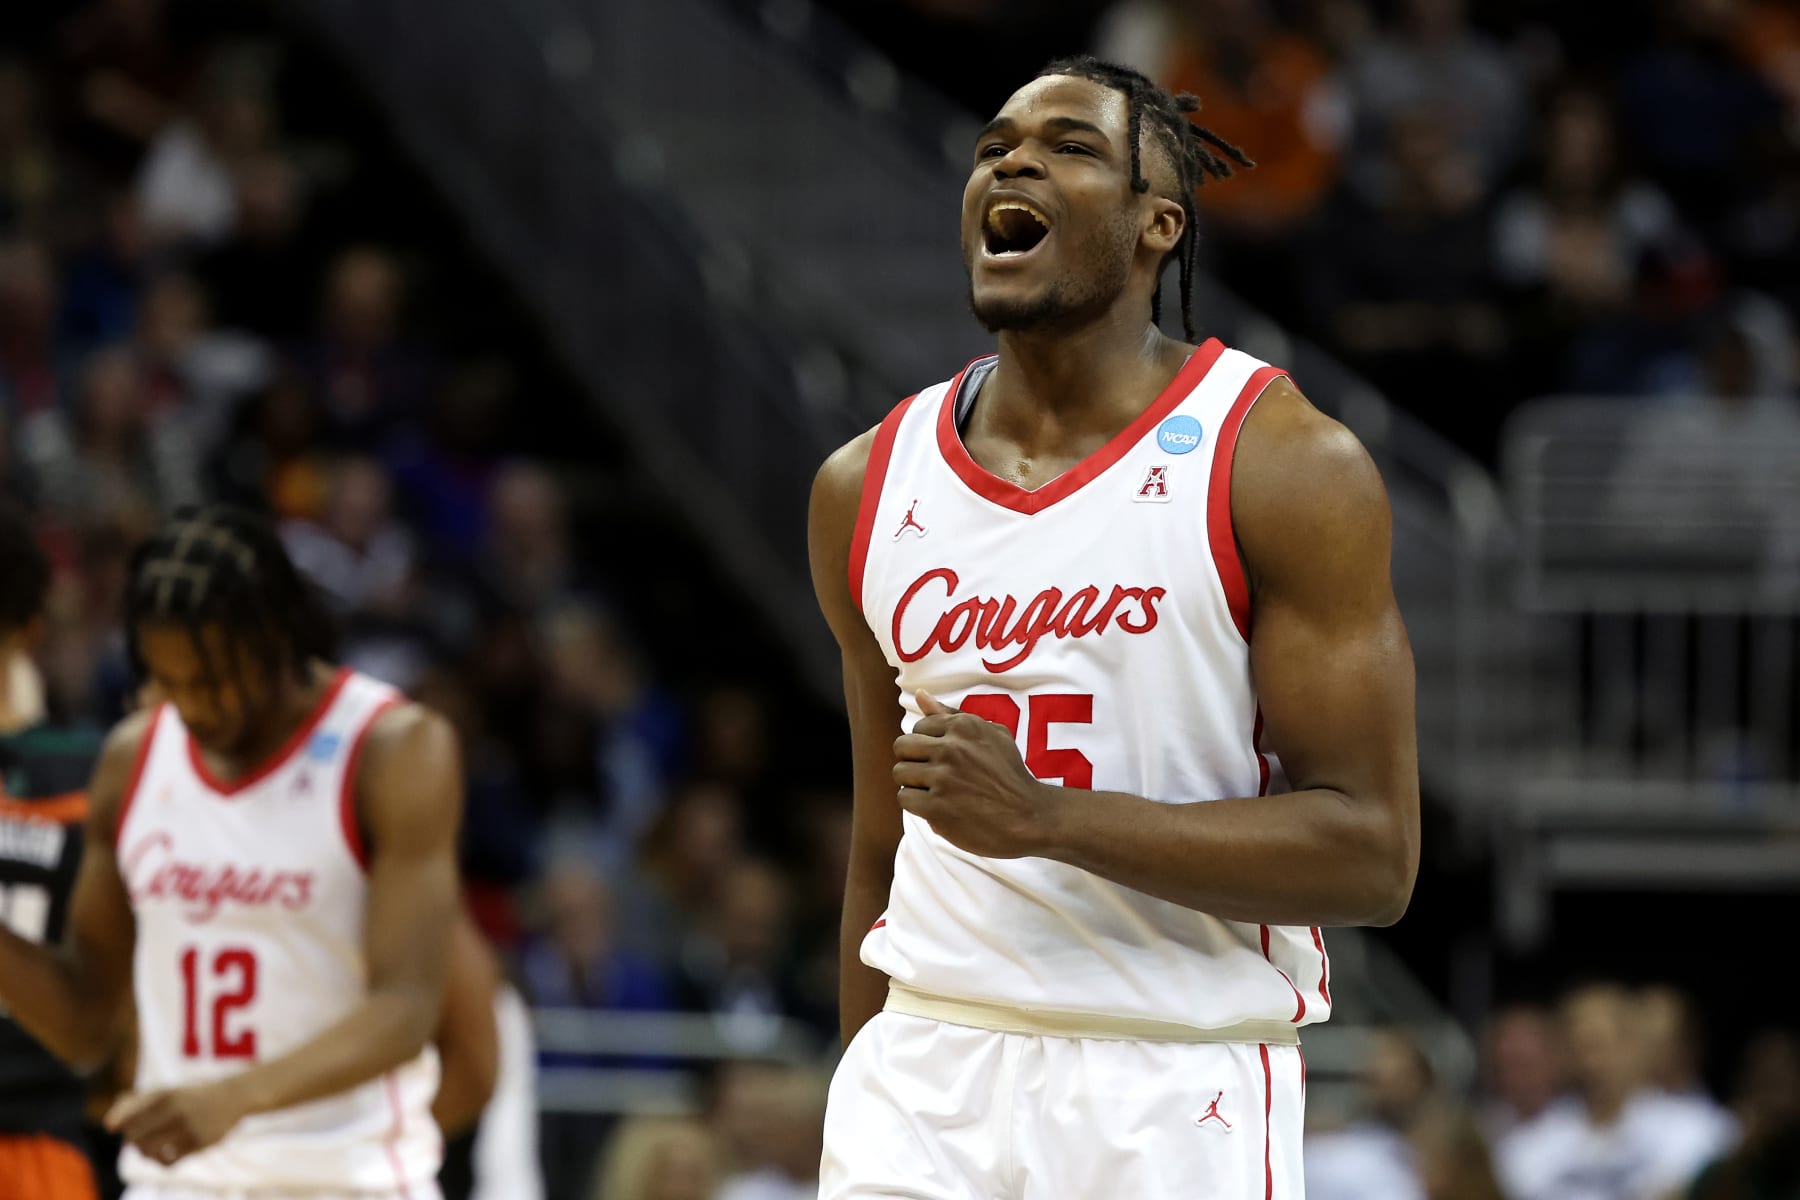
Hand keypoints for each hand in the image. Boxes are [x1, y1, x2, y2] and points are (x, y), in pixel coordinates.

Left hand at [105, 1079, 247, 1165]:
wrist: (233, 1096)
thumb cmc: (190, 1095)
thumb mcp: (165, 1091)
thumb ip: (134, 1102)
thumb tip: (108, 1125)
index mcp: (165, 1094)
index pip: (128, 1117)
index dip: (117, 1123)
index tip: (113, 1126)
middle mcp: (177, 1109)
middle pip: (136, 1137)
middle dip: (133, 1140)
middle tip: (138, 1137)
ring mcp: (190, 1126)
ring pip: (151, 1152)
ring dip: (145, 1154)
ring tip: (149, 1149)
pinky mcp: (201, 1142)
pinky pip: (170, 1161)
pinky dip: (162, 1161)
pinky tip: (165, 1155)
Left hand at [893, 690, 1057, 858]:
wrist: (1029, 816)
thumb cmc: (1009, 774)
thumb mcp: (991, 734)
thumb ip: (951, 715)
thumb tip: (920, 694)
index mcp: (963, 726)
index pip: (918, 728)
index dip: (928, 745)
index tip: (945, 759)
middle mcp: (951, 748)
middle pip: (901, 747)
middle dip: (913, 761)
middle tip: (933, 775)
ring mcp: (943, 778)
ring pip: (900, 773)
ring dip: (914, 784)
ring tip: (935, 791)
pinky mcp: (937, 807)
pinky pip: (905, 797)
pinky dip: (917, 804)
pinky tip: (937, 807)